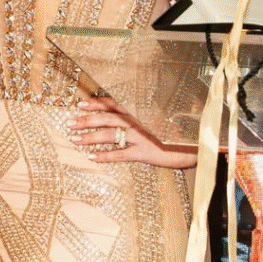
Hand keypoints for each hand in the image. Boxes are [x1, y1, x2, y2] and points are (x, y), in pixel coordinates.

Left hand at [70, 96, 197, 168]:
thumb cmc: (171, 132)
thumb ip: (140, 116)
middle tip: (69, 123)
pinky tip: (92, 157)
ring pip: (110, 135)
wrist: (193, 145)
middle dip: (86, 120)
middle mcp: (137, 121)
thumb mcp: (155, 120)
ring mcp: (140, 136)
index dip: (96, 104)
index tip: (80, 105)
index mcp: (138, 111)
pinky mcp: (145, 152)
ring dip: (90, 137)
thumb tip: (120, 116)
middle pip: (106, 118)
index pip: (113, 104)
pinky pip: (121, 154)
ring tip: (75, 139)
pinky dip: (106, 156)